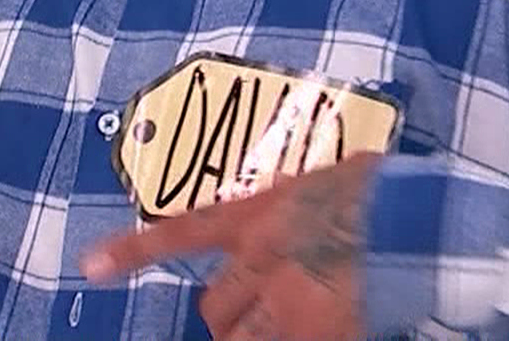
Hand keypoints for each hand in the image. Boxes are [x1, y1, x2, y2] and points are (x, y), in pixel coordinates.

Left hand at [82, 153, 378, 339]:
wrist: (418, 216)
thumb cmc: (375, 188)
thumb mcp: (317, 183)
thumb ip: (283, 211)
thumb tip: (271, 235)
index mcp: (256, 218)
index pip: (181, 234)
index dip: (132, 252)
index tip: (89, 267)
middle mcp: (260, 264)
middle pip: (215, 309)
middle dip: (231, 314)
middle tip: (258, 308)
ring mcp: (289, 306)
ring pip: (240, 340)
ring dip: (255, 336)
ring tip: (284, 321)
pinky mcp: (324, 335)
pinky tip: (312, 332)